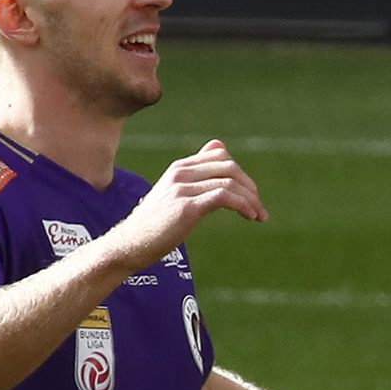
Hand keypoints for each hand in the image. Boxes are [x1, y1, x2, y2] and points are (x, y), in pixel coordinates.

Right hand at [110, 140, 265, 270]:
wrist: (131, 243)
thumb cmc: (156, 223)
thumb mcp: (176, 194)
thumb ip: (197, 174)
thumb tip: (218, 147)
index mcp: (180, 168)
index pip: (219, 154)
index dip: (242, 174)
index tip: (251, 196)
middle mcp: (180, 173)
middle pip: (229, 166)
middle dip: (251, 187)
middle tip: (259, 208)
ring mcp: (182, 188)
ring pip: (229, 182)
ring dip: (251, 200)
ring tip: (259, 216)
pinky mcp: (186, 207)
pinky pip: (223, 196)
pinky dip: (243, 205)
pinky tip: (250, 217)